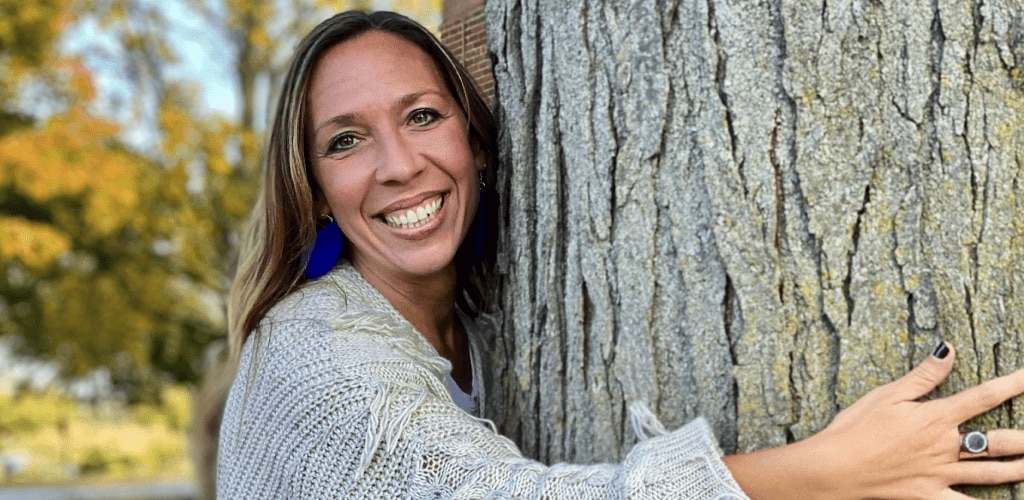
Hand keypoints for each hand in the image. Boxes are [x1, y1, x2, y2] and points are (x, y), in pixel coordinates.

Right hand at [724, 342, 1023, 498]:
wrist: (836, 467)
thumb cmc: (856, 428)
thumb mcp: (887, 394)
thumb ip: (923, 375)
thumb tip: (948, 350)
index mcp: (936, 416)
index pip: (983, 396)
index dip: (1012, 385)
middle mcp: (946, 445)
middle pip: (999, 441)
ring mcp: (941, 473)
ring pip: (992, 473)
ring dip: (1018, 468)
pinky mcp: (929, 495)